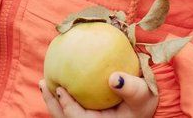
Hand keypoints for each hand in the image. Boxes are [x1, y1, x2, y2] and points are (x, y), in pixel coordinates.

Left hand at [39, 72, 158, 117]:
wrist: (149, 102)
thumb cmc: (145, 99)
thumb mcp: (143, 95)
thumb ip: (130, 88)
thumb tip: (113, 79)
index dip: (67, 107)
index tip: (60, 89)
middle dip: (53, 104)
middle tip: (43, 84)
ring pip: (66, 114)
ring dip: (54, 101)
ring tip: (44, 83)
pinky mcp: (89, 113)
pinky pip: (71, 106)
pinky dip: (62, 97)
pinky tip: (58, 81)